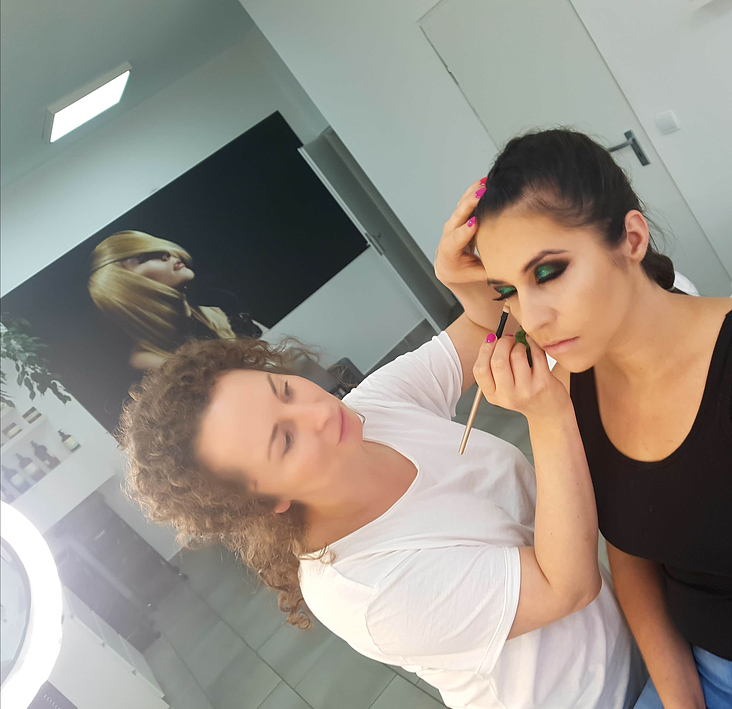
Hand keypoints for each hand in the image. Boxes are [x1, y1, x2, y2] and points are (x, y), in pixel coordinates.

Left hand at [434, 179, 503, 329]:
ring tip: (485, 183)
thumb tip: (518, 268)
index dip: (463, 233)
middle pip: (455, 221)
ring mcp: (451, 228)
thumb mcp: (482, 276)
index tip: (473, 223)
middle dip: (467, 206)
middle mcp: (446, 240)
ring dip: (471, 195)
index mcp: (448, 257)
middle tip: (481, 194)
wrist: (454, 272)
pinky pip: (464, 205)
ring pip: (459, 209)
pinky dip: (473, 193)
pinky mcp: (458, 219)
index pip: (453, 243)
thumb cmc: (470, 277)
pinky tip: (484, 182)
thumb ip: (494, 269)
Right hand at [473, 333, 569, 420]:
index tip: (491, 340)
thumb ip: (493, 370)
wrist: (549, 411)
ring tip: (521, 347)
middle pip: (498, 361)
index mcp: (493, 395)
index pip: (480, 369)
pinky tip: (531, 343)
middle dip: (502, 343)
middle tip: (507, 339)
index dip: (485, 350)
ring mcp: (527, 390)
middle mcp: (508, 395)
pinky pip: (536, 354)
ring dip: (518, 344)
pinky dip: (533, 343)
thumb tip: (492, 339)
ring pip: (517, 355)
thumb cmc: (524, 396)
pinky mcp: (543, 382)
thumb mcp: (502, 389)